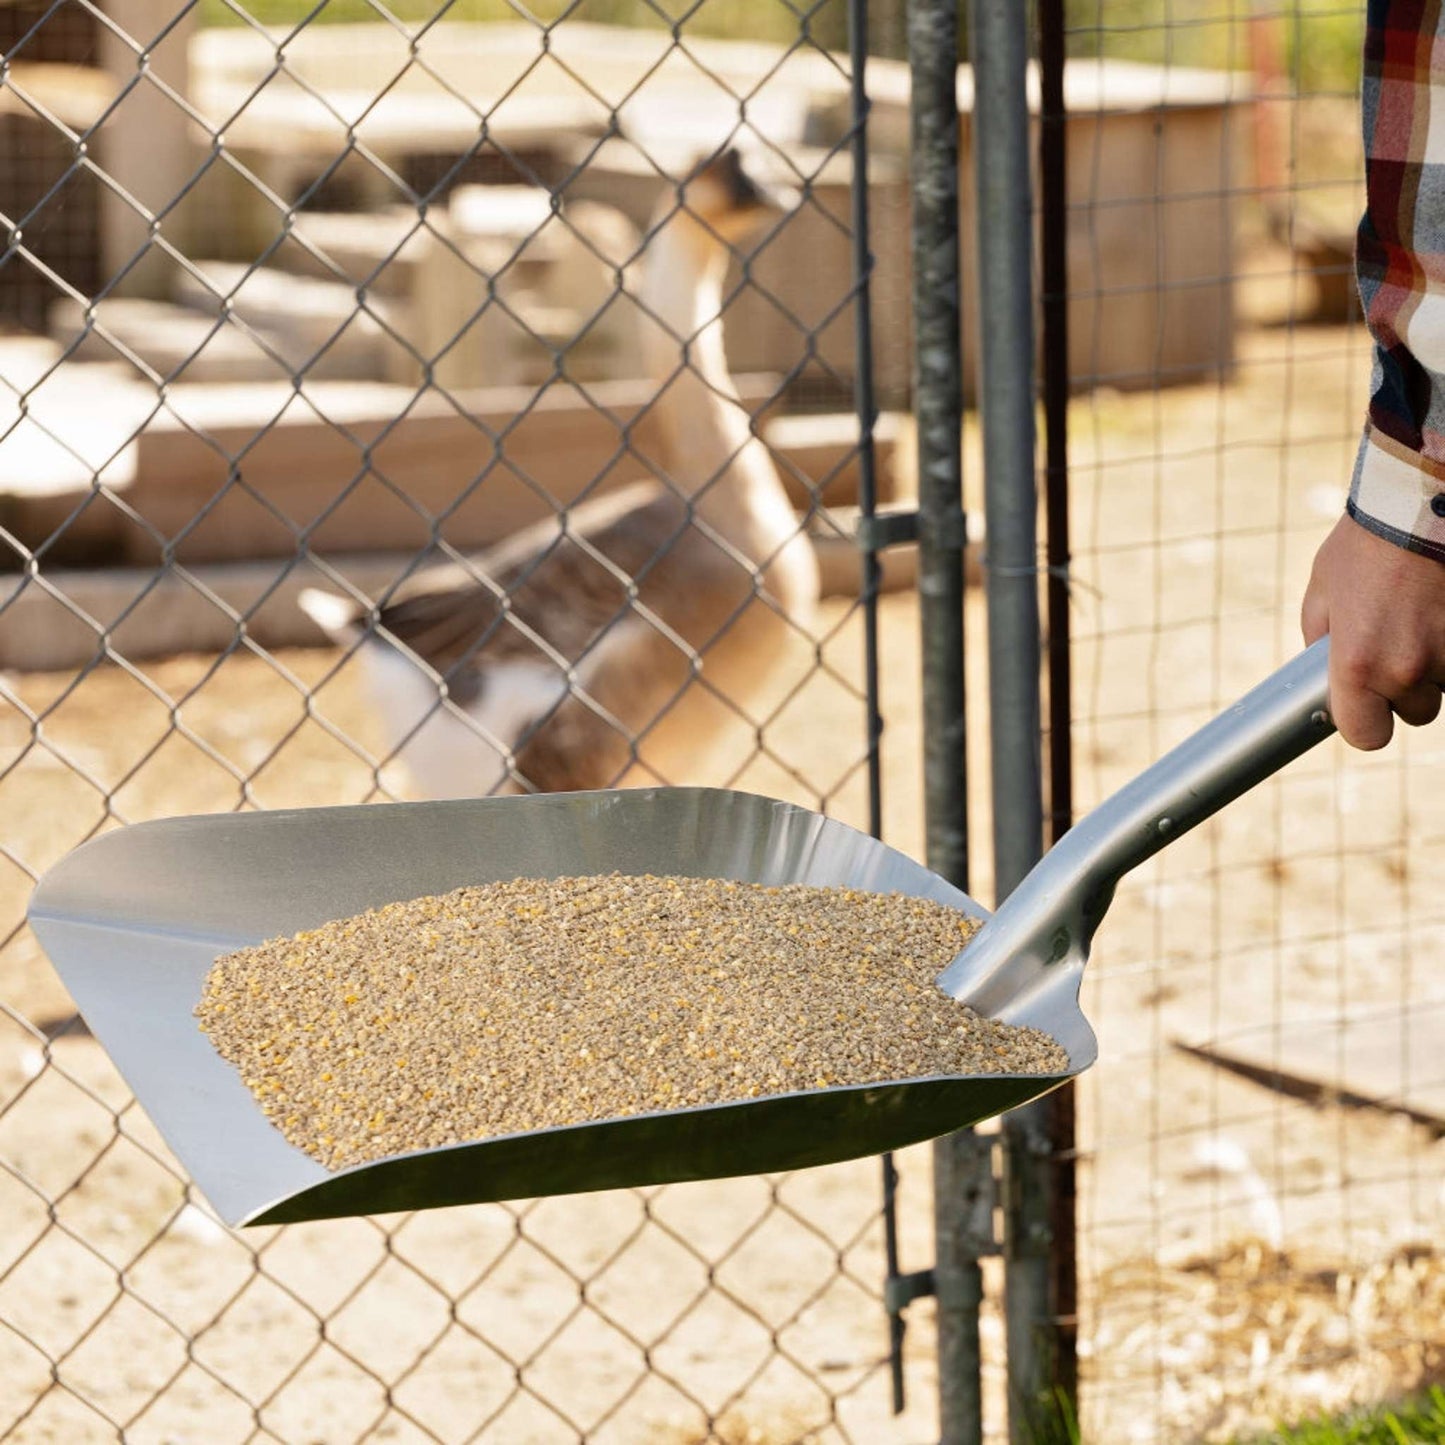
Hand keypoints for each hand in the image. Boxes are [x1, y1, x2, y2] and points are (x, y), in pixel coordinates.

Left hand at [1301, 514, 1444, 748]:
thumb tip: (1327, 678)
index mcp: (1358, 665)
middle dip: (1409, 686)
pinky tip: (1444, 607)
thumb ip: (1323, 643)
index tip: (1369, 707)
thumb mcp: (1322, 594)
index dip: (1367, 723)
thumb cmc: (1365, 545)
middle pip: (1416, 711)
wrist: (1422, 500)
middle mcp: (1407, 668)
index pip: (1366, 736)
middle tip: (1401, 640)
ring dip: (1441, 663)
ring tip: (1426, 614)